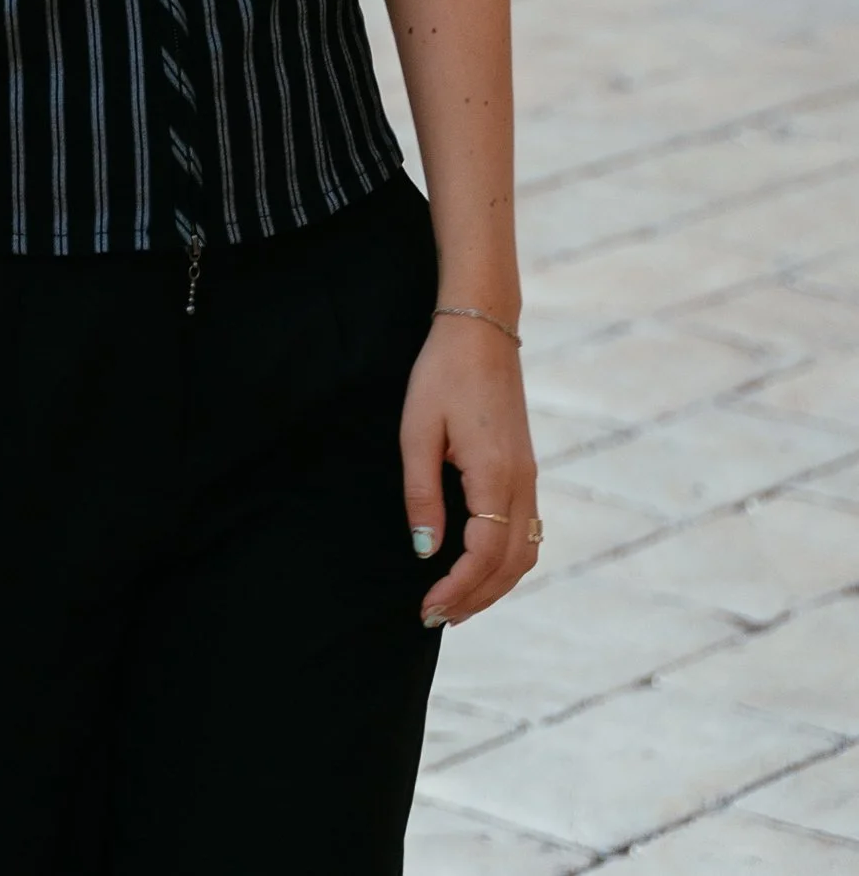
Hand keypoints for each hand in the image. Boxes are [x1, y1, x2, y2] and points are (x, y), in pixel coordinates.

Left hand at [404, 311, 538, 627]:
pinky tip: (479, 567)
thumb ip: (422, 493)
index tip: (427, 606)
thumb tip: (425, 551)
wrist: (480, 329)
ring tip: (457, 603)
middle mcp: (522, 481)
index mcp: (495, 473)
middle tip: (436, 617)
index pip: (485, 553)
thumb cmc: (442, 373)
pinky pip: (527, 531)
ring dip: (494, 585)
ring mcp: (529, 476)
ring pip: (526, 552)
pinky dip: (506, 562)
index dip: (458, 588)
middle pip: (511, 564)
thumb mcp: (417, 430)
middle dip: (476, 598)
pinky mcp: (526, 469)